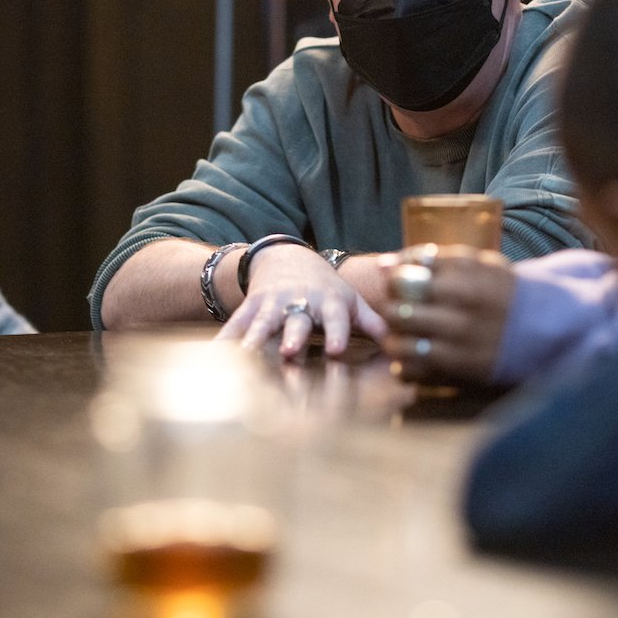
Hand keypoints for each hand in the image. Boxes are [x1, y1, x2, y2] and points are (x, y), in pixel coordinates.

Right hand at [216, 244, 386, 357]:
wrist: (287, 259)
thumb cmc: (327, 288)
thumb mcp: (352, 301)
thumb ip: (375, 324)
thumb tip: (405, 345)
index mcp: (329, 303)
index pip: (335, 319)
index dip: (337, 333)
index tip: (337, 351)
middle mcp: (300, 302)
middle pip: (296, 323)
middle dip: (292, 338)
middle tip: (288, 354)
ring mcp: (272, 304)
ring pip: (263, 324)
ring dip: (255, 340)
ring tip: (246, 357)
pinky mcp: (250, 307)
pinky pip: (236, 325)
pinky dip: (224, 341)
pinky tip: (212, 357)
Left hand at [375, 246, 515, 384]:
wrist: (542, 327)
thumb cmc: (500, 289)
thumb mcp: (474, 264)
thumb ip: (428, 259)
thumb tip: (383, 265)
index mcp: (464, 285)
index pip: (403, 280)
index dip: (394, 281)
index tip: (402, 284)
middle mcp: (460, 319)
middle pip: (398, 313)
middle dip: (391, 309)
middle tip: (399, 309)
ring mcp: (458, 351)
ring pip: (399, 346)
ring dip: (393, 338)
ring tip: (404, 333)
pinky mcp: (457, 376)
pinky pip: (410, 373)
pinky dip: (404, 365)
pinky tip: (416, 355)